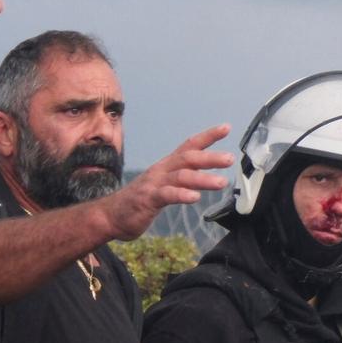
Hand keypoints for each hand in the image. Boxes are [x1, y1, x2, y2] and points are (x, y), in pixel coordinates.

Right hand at [100, 124, 232, 239]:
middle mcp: (162, 170)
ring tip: (221, 182)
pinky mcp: (147, 200)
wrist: (111, 215)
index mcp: (168, 166)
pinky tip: (194, 198)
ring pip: (181, 177)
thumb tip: (211, 178)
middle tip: (230, 158)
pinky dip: (181, 195)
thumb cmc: (143, 200)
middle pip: (188, 159)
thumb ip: (186, 180)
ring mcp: (154, 184)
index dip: (207, 136)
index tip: (226, 127)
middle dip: (210, 157)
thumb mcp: (168, 186)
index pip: (189, 146)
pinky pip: (166, 195)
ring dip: (202, 179)